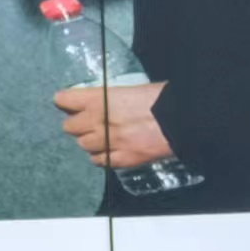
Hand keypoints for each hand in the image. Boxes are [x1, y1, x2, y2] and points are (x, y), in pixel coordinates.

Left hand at [54, 81, 173, 169]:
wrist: (185, 118)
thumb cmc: (164, 98)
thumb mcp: (135, 89)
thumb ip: (115, 98)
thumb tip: (109, 102)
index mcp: (102, 98)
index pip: (64, 100)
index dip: (67, 101)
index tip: (70, 103)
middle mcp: (100, 120)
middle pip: (70, 127)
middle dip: (78, 124)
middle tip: (90, 122)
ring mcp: (110, 142)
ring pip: (84, 145)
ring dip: (91, 141)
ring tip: (103, 137)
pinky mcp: (123, 158)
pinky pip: (100, 161)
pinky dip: (102, 156)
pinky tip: (111, 151)